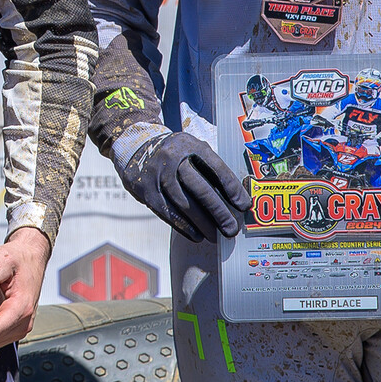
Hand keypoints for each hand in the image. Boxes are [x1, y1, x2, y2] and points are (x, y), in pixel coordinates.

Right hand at [128, 131, 249, 240]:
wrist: (136, 148)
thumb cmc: (174, 154)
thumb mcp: (192, 149)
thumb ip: (211, 168)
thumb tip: (234, 198)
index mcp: (190, 145)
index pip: (216, 168)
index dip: (232, 188)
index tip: (244, 205)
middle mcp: (173, 158)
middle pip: (200, 189)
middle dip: (219, 212)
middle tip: (231, 228)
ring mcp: (157, 174)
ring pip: (184, 204)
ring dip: (203, 224)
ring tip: (216, 236)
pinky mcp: (145, 190)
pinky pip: (167, 213)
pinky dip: (184, 226)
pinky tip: (196, 235)